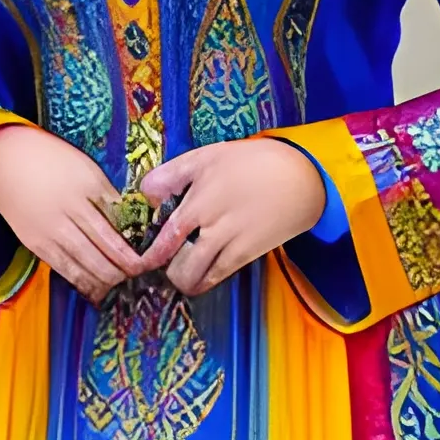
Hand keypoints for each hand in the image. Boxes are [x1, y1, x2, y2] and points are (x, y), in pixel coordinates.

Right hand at [0, 123, 146, 302]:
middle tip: (139, 277)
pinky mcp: (34, 244)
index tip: (148, 262)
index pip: (113, 234)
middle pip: (100, 256)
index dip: (132, 254)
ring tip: (121, 284)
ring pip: (82, 268)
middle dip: (122, 271)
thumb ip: (109, 197)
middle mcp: (64, 219)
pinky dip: (81, 280)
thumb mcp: (87, 169)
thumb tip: (133, 222)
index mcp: (82, 195)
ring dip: (104, 280)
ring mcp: (47, 234)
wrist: (3, 160)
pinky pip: (62, 269)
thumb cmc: (50, 159)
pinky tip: (95, 286)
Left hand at [140, 139, 327, 296]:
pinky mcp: (247, 254)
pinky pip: (217, 276)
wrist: (300, 179)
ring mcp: (229, 244)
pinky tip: (198, 282)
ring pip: (195, 275)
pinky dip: (203, 282)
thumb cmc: (252, 162)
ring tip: (177, 277)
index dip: (148, 254)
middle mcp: (210, 228)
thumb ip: (170, 175)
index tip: (139, 261)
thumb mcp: (206, 157)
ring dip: (182, 280)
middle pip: (176, 263)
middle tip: (154, 269)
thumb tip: (145, 194)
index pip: (163, 237)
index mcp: (197, 202)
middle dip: (162, 270)